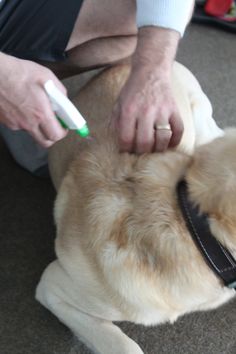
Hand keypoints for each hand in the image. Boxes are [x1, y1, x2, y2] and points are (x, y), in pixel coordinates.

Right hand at [0, 53, 67, 146]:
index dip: (62, 132)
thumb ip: (60, 92)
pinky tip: (20, 104)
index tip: (63, 125)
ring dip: (36, 125)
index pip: (55, 136)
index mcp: (40, 113)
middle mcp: (28, 123)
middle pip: (44, 142)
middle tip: (53, 124)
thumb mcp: (46, 76)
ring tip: (33, 106)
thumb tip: (65, 103)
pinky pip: (18, 125)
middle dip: (51, 135)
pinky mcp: (5, 122)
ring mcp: (15, 124)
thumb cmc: (18, 72)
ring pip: (31, 132)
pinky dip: (23, 118)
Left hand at [111, 26, 182, 153]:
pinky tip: (169, 143)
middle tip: (140, 151)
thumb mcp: (119, 103)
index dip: (125, 149)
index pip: (126, 138)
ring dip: (158, 148)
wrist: (151, 70)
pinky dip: (175, 140)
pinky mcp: (174, 109)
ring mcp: (162, 110)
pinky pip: (179, 130)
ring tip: (154, 148)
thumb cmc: (133, 89)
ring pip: (163, 138)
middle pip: (145, 142)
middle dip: (141, 152)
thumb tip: (115, 140)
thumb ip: (116, 121)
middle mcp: (145, 111)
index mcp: (129, 110)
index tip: (126, 150)